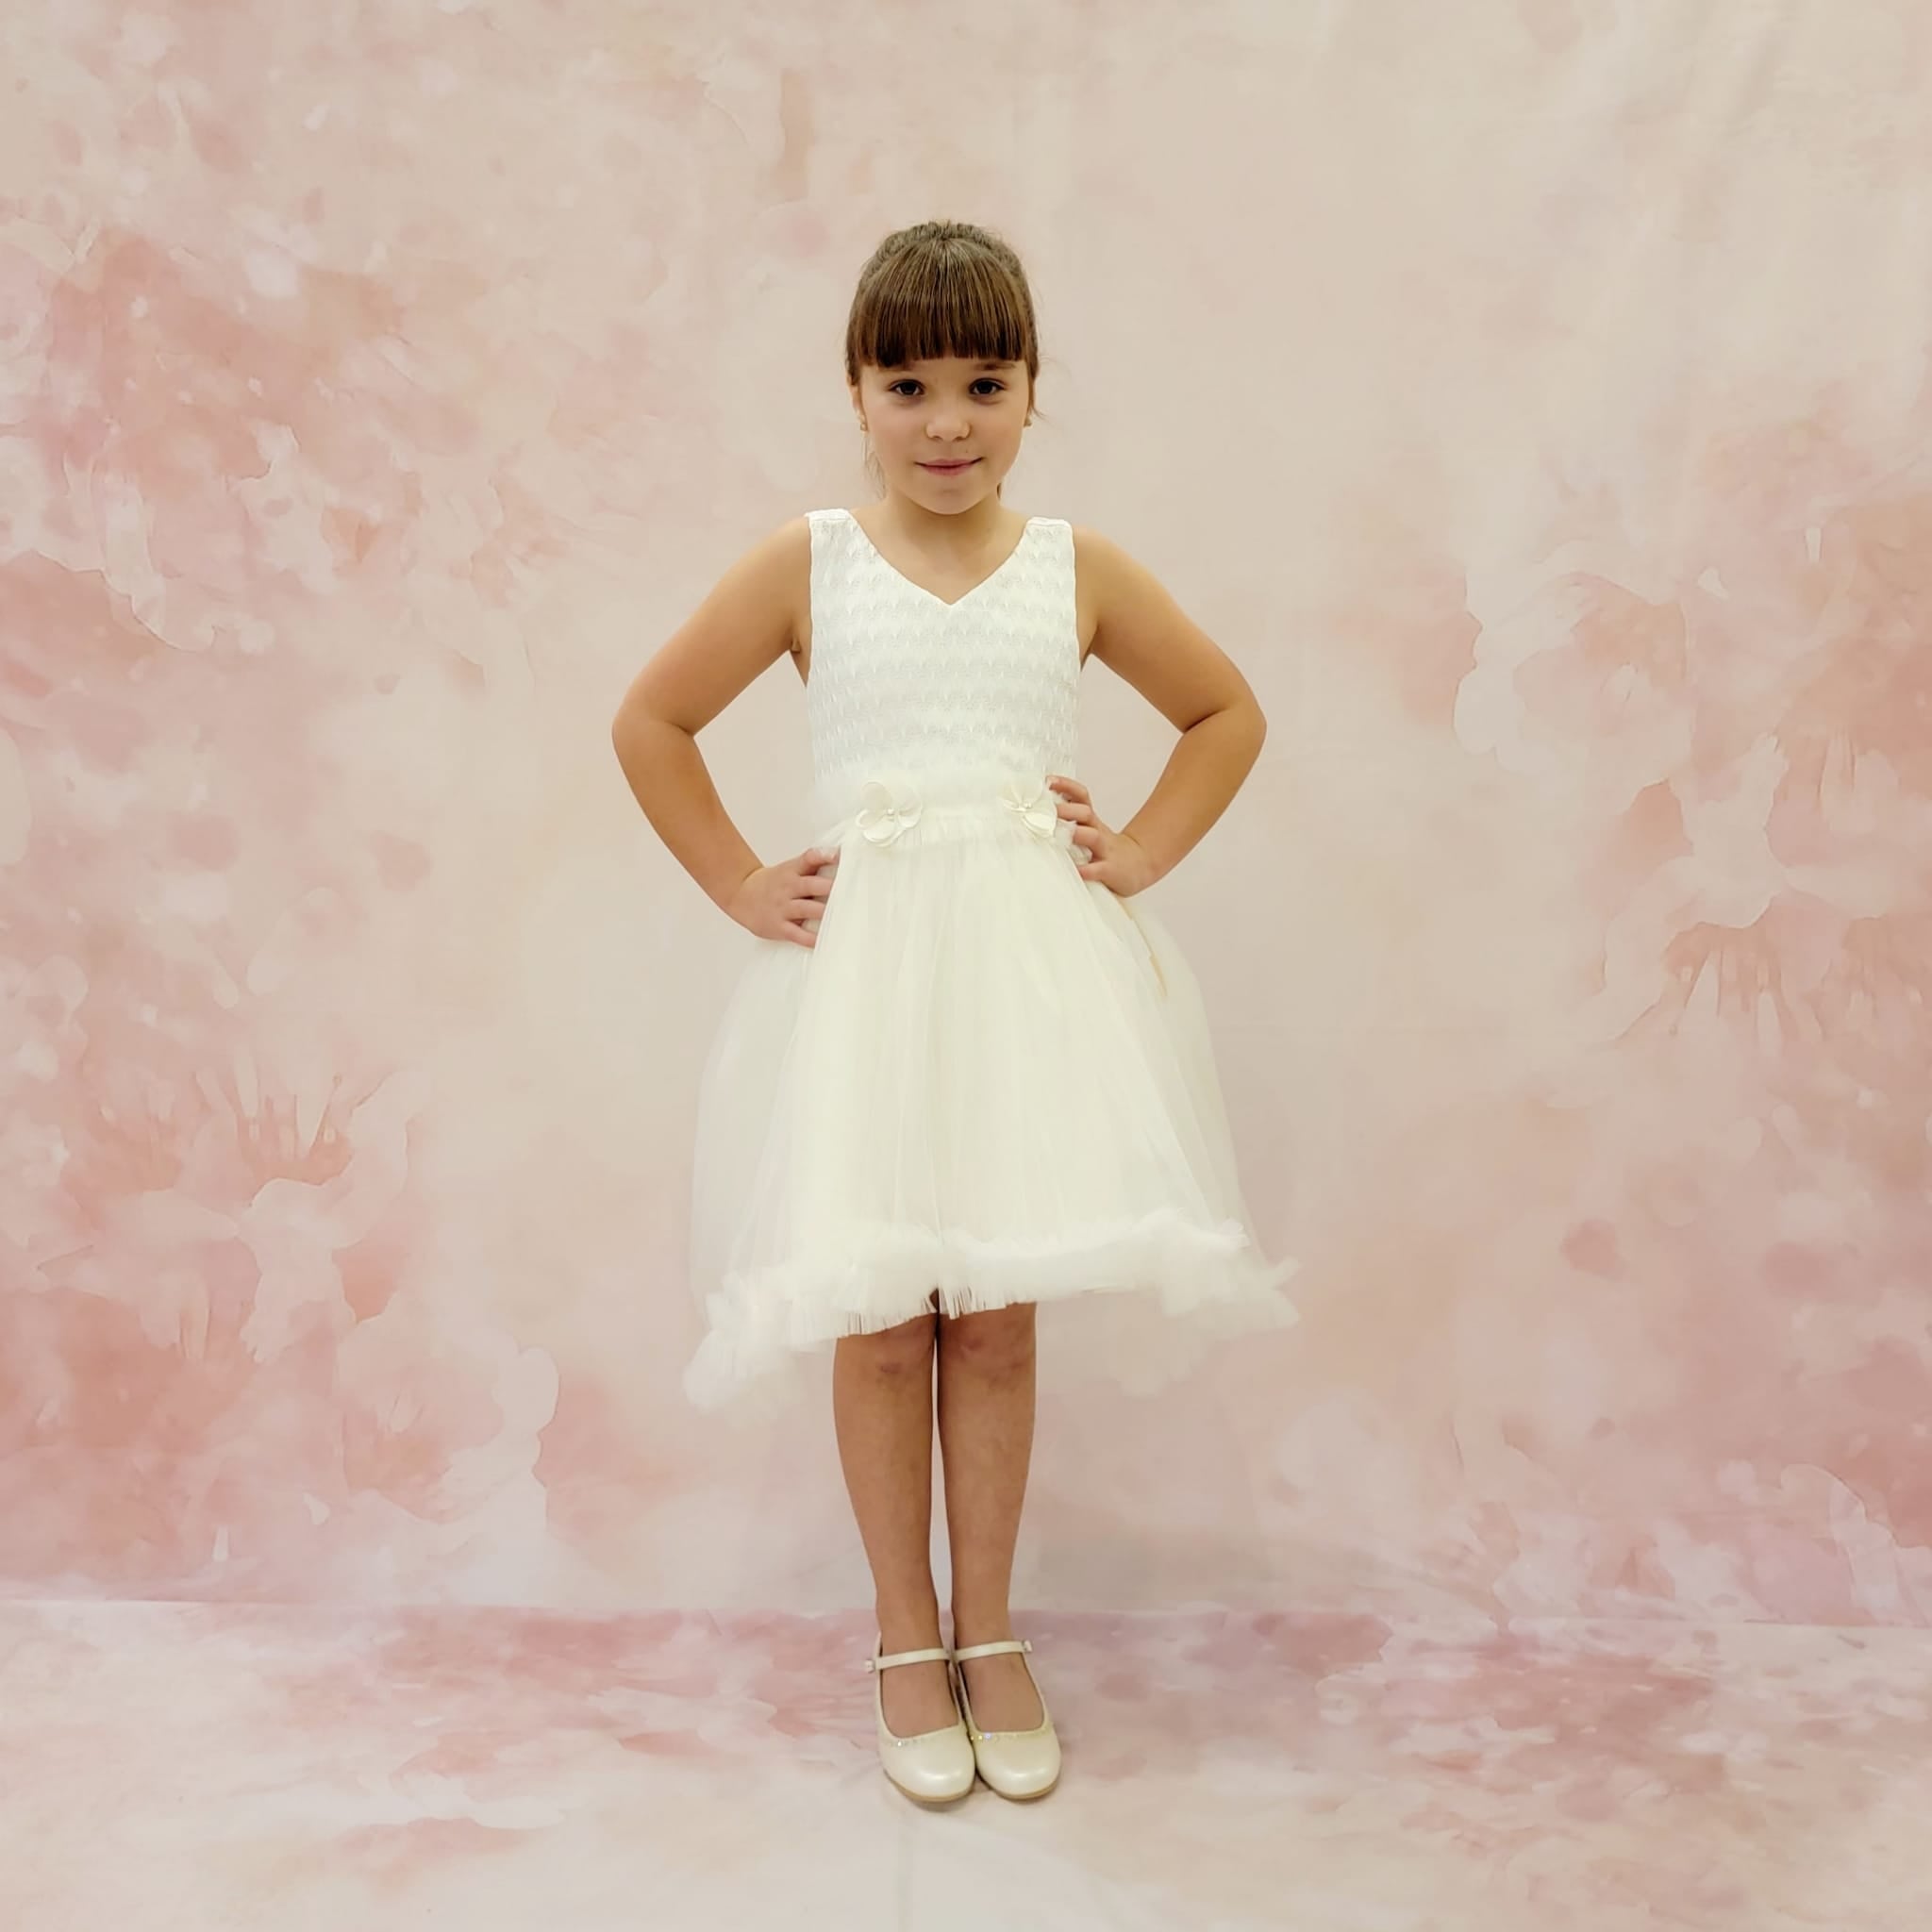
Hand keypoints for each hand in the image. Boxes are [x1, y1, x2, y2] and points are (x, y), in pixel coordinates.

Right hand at [726, 845, 836, 947]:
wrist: (742, 896)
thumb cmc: (775, 883)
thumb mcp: (790, 869)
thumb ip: (814, 865)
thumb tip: (841, 857)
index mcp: (792, 871)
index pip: (808, 858)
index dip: (823, 855)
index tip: (838, 855)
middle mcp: (788, 887)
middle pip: (810, 885)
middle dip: (829, 888)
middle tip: (849, 891)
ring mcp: (783, 907)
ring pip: (806, 909)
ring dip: (824, 912)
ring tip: (842, 916)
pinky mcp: (780, 927)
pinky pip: (798, 934)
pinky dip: (812, 939)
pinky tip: (824, 939)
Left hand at [1048, 776, 1158, 896]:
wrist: (1138, 864)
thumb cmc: (1104, 848)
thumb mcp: (1089, 829)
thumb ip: (1068, 822)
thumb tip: (1035, 813)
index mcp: (1091, 820)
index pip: (1080, 796)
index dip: (1065, 785)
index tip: (1047, 780)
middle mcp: (1097, 831)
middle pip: (1085, 813)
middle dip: (1066, 810)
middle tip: (1046, 811)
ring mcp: (1105, 849)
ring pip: (1092, 836)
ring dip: (1076, 834)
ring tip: (1059, 835)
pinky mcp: (1109, 870)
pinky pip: (1097, 869)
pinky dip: (1085, 870)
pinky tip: (1074, 870)